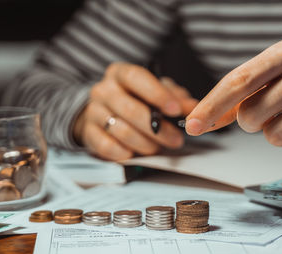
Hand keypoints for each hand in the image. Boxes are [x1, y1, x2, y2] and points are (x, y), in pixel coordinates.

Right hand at [74, 62, 197, 160]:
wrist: (104, 113)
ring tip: (156, 147)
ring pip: (121, 131)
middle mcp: (103, 90)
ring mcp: (93, 112)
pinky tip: (134, 153)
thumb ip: (175, 98)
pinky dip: (125, 153)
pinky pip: (107, 147)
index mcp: (120, 74)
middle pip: (130, 109)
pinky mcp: (88, 133)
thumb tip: (193, 108)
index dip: (157, 94)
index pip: (136, 78)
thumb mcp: (156, 93)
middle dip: (157, 128)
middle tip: (175, 140)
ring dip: (145, 143)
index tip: (176, 110)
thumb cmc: (135, 100)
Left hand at [186, 38, 281, 157]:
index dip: (210, 107)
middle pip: (250, 117)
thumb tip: (201, 120)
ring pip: (272, 137)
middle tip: (273, 107)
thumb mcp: (275, 73)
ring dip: (276, 131)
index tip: (193, 125)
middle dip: (252, 120)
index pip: (237, 83)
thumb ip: (238, 94)